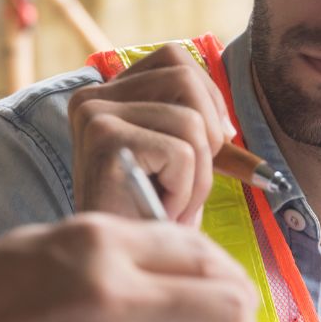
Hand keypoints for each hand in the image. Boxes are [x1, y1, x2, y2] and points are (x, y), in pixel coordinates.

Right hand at [69, 45, 232, 224]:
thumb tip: (228, 123)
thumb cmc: (145, 213)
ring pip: (191, 121)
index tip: (214, 141)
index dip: (208, 96)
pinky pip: (182, 152)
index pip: (174, 58)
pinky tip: (160, 208)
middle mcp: (92, 96)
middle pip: (186, 80)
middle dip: (208, 136)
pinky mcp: (104, 140)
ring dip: (197, 174)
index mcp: (105, 93)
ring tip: (172, 201)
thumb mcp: (168, 156)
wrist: (119, 263)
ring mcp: (95, 115)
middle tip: (189, 181)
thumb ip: (188, 121)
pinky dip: (185, 189)